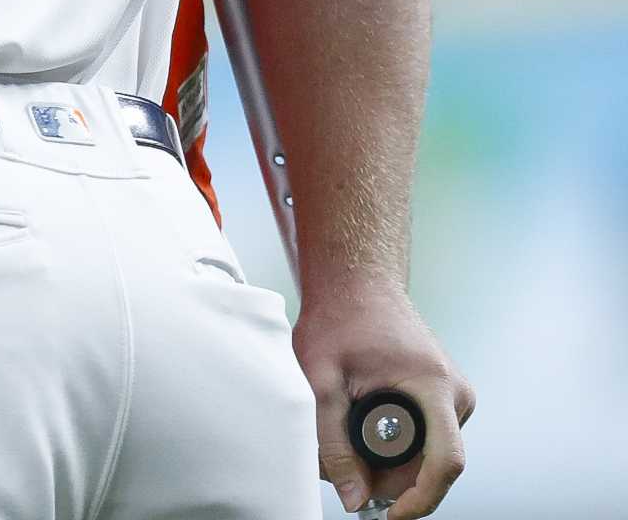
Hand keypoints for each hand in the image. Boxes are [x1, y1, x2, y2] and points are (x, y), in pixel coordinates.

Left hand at [294, 279, 473, 516]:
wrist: (356, 280)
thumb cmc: (340, 317)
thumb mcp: (322, 379)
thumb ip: (334, 442)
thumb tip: (353, 498)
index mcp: (434, 384)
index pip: (445, 462)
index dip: (420, 499)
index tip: (389, 515)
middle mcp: (455, 392)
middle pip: (432, 465)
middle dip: (391, 482)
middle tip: (346, 472)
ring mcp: (452, 394)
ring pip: (428, 454)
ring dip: (390, 463)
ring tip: (346, 444)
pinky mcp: (442, 396)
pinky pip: (427, 438)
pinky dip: (397, 446)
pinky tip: (362, 432)